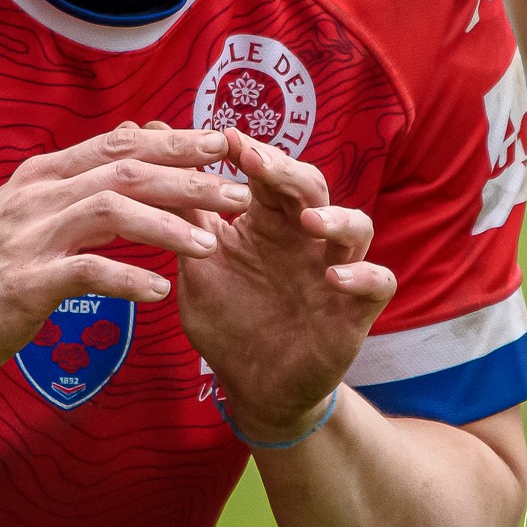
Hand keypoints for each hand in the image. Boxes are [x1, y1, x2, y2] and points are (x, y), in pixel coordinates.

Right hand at [0, 125, 252, 389]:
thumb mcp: (29, 213)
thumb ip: (79, 180)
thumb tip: (134, 135)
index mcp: (41, 175)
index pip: (120, 143)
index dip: (176, 141)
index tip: (225, 145)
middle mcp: (36, 195)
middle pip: (125, 169)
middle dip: (188, 176)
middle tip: (239, 188)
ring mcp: (28, 236)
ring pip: (112, 211)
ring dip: (169, 224)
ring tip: (212, 243)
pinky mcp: (23, 282)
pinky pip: (86, 272)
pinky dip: (127, 278)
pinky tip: (160, 291)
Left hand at [175, 126, 395, 443]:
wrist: (253, 387)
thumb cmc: (227, 320)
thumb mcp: (198, 265)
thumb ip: (180, 214)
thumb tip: (147, 151)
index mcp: (268, 223)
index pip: (268, 173)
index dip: (251, 152)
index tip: (224, 138)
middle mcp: (306, 239)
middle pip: (311, 188)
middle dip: (287, 170)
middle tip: (255, 160)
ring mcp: (335, 270)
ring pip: (357, 226)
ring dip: (337, 218)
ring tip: (308, 221)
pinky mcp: (355, 310)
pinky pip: (378, 282)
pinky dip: (364, 274)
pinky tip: (337, 276)